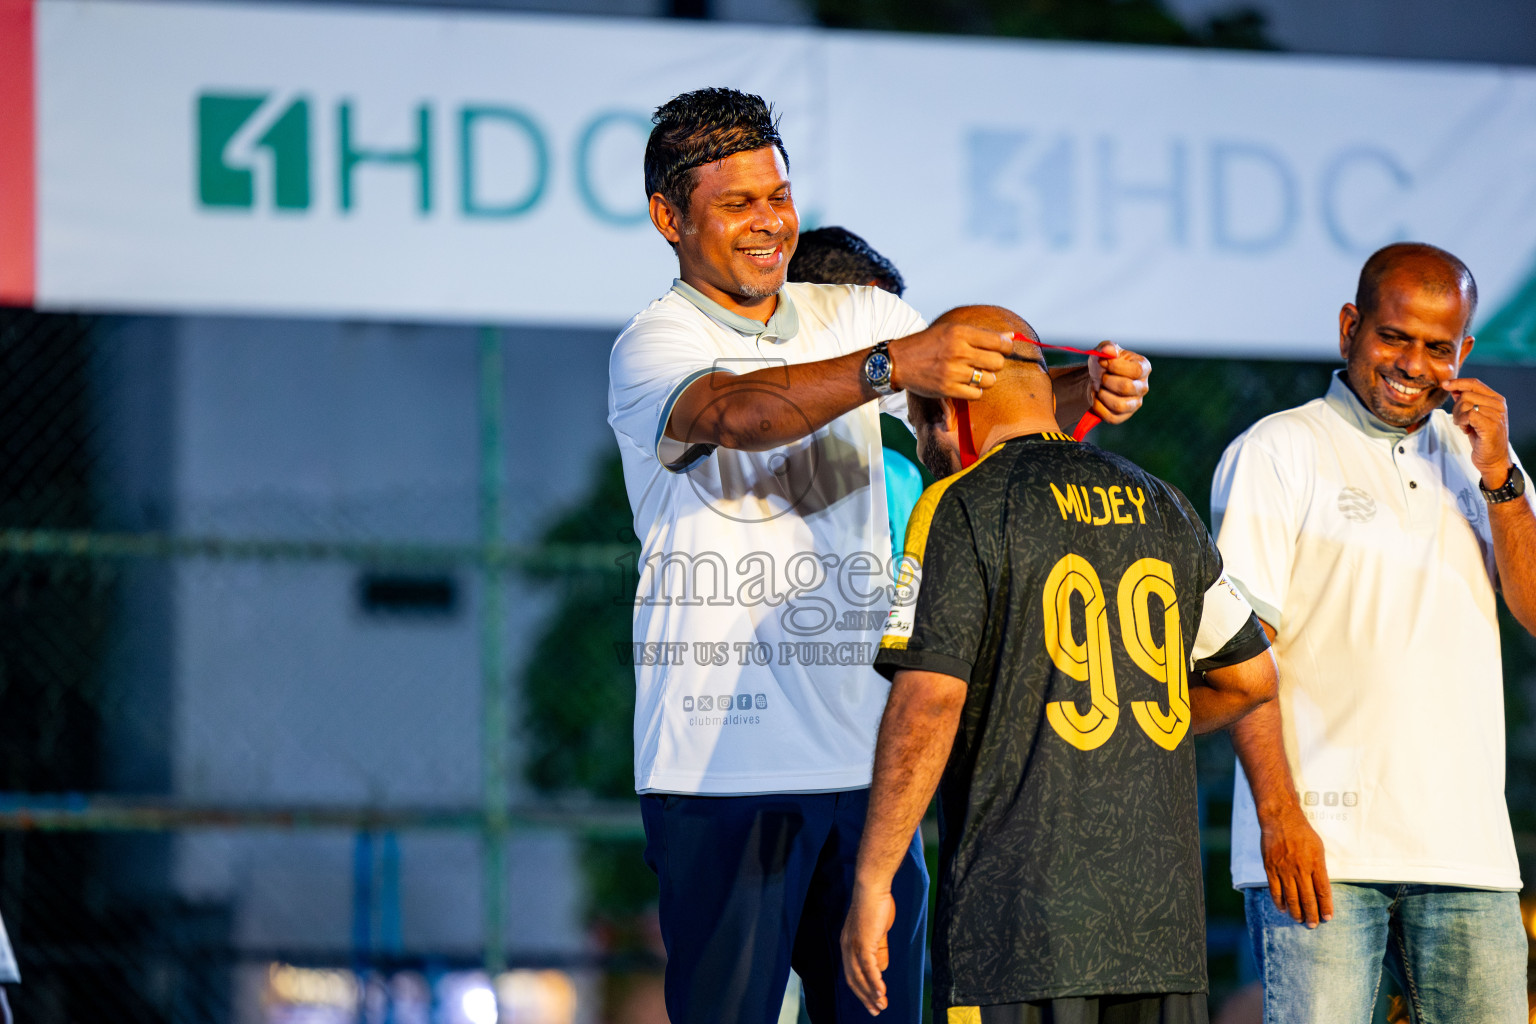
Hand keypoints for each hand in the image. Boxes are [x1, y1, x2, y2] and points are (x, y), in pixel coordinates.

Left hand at [841, 882, 895, 1014]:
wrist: (872, 887)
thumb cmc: (876, 905)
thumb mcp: (877, 932)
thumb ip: (878, 950)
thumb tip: (881, 970)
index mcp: (847, 944)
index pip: (851, 973)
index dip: (861, 989)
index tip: (871, 1000)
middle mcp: (846, 947)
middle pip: (853, 979)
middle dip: (865, 997)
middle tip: (876, 1010)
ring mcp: (853, 945)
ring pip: (860, 976)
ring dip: (871, 993)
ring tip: (881, 1005)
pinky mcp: (863, 942)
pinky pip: (868, 967)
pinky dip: (874, 982)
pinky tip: (881, 992)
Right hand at [888, 325, 1011, 399]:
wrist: (898, 362)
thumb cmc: (928, 344)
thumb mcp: (951, 330)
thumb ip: (981, 334)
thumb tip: (1011, 337)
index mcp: (960, 332)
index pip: (999, 342)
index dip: (1006, 347)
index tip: (1001, 350)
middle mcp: (958, 351)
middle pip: (998, 362)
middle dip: (995, 364)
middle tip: (984, 363)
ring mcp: (953, 371)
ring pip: (989, 380)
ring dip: (985, 379)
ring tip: (974, 375)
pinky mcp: (947, 389)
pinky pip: (976, 394)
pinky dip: (974, 391)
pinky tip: (965, 384)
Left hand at [1086, 341, 1150, 424]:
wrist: (1095, 379)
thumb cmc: (1103, 363)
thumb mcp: (1103, 350)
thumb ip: (1107, 347)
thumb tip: (1109, 351)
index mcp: (1143, 368)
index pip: (1136, 371)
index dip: (1116, 367)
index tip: (1102, 362)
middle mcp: (1143, 387)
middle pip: (1126, 388)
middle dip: (1107, 381)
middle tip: (1100, 377)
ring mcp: (1135, 403)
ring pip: (1119, 405)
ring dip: (1102, 395)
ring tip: (1099, 388)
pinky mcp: (1124, 416)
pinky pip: (1111, 417)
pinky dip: (1098, 407)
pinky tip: (1097, 398)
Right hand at [1259, 802, 1332, 926]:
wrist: (1280, 819)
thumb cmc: (1302, 832)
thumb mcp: (1318, 848)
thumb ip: (1320, 867)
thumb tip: (1321, 887)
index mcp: (1316, 864)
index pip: (1323, 892)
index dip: (1326, 907)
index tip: (1328, 918)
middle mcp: (1300, 869)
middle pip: (1308, 898)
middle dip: (1312, 914)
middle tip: (1313, 925)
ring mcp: (1284, 870)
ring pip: (1291, 897)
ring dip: (1296, 912)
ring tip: (1300, 920)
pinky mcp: (1271, 868)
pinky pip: (1275, 890)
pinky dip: (1279, 901)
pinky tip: (1283, 909)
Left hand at [1443, 379, 1512, 489]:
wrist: (1492, 459)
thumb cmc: (1482, 438)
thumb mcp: (1474, 416)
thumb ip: (1466, 401)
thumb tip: (1453, 388)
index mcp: (1496, 399)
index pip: (1475, 383)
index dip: (1458, 382)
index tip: (1444, 385)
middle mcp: (1498, 405)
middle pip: (1466, 394)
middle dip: (1456, 407)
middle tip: (1460, 421)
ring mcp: (1496, 415)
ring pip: (1465, 404)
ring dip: (1458, 416)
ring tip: (1465, 426)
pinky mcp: (1490, 425)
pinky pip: (1468, 415)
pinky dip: (1461, 422)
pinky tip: (1466, 430)